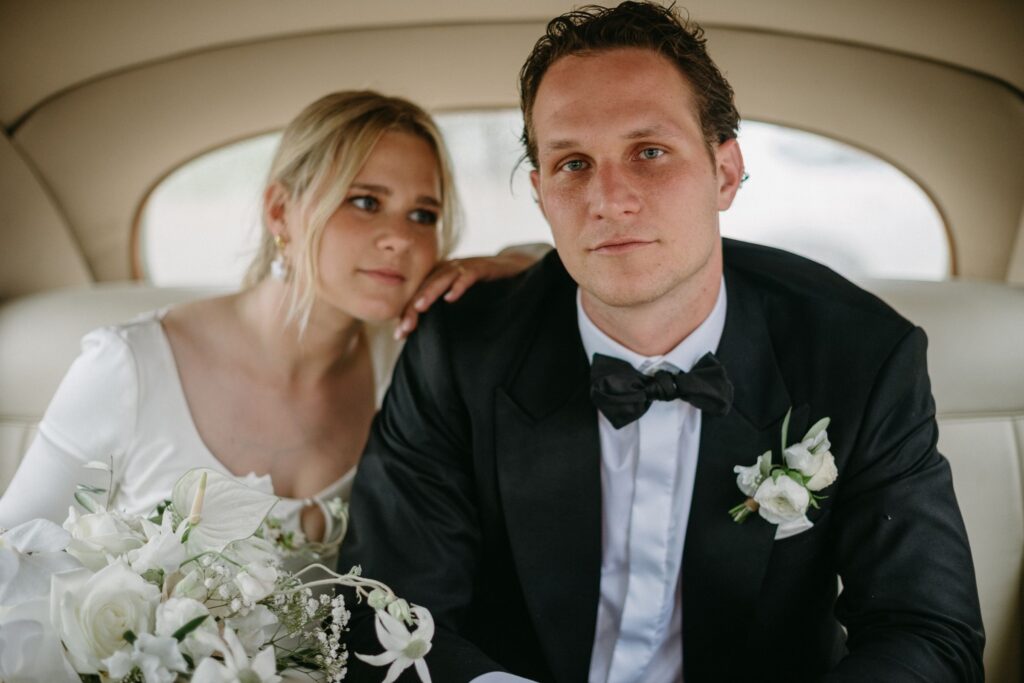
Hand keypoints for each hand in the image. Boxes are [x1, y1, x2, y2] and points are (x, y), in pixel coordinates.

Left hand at [396, 252, 538, 339]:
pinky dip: (459, 285)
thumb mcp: (460, 301)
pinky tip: (451, 298)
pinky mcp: (482, 267)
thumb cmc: (484, 287)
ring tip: (419, 308)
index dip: (407, 314)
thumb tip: (424, 340)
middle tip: (404, 327)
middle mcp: (448, 269)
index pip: (417, 295)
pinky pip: (468, 275)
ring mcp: (464, 266)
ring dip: (430, 293)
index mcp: (439, 276)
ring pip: (442, 278)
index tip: (399, 336)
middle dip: (412, 308)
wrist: (514, 268)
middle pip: (425, 287)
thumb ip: (443, 314)